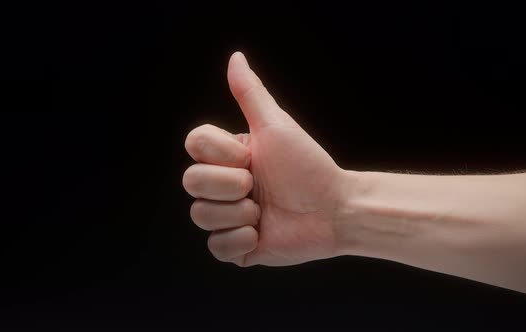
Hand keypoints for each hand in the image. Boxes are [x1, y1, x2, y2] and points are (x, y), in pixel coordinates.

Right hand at [183, 52, 347, 266]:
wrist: (334, 209)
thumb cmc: (308, 164)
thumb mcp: (276, 126)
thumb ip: (250, 94)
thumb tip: (235, 57)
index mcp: (227, 156)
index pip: (193, 146)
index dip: (220, 155)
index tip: (251, 157)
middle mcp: (222, 185)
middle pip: (191, 182)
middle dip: (229, 185)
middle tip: (257, 186)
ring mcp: (227, 216)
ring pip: (200, 215)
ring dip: (239, 213)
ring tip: (264, 212)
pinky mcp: (236, 247)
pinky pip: (215, 247)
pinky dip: (240, 240)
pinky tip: (262, 233)